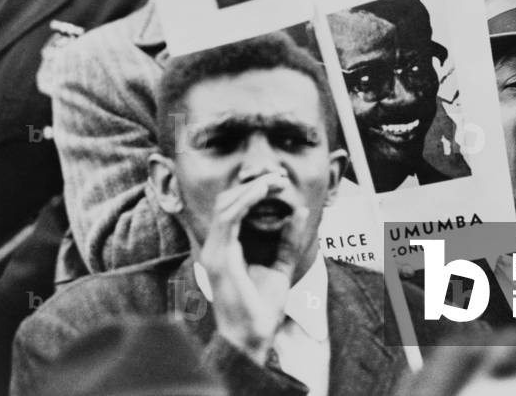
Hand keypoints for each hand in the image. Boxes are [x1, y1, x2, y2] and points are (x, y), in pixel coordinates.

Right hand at [200, 174, 311, 364]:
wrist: (252, 338)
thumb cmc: (263, 309)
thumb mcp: (281, 267)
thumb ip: (288, 240)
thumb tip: (300, 212)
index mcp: (226, 250)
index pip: (232, 209)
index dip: (253, 191)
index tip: (278, 183)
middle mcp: (215, 247)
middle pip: (226, 201)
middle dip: (252, 184)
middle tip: (278, 177)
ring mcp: (214, 252)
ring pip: (225, 205)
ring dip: (251, 188)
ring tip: (274, 181)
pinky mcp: (220, 257)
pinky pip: (228, 218)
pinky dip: (245, 200)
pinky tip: (263, 192)